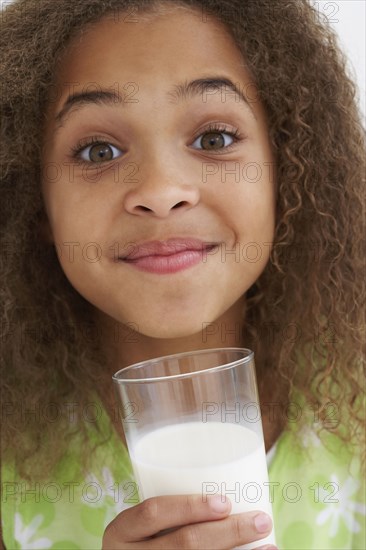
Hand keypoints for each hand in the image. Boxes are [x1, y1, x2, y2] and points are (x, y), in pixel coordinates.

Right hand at [102, 494, 276, 548]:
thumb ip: (170, 511)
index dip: (189, 506)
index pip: (153, 512)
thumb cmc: (145, 541)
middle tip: (261, 520)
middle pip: (183, 545)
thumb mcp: (142, 526)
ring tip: (270, 546)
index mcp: (121, 531)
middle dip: (228, 533)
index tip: (225, 501)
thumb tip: (232, 484)